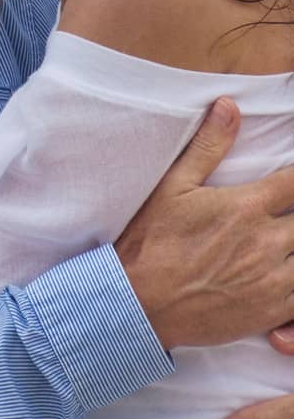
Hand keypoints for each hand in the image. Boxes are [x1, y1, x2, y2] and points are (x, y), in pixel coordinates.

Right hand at [115, 97, 293, 349]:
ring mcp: (272, 281)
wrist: (139, 303)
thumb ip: (208, 146)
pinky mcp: (270, 312)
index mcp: (246, 207)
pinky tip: (287, 271)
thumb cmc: (152, 241)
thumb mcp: (173, 186)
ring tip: (286, 237)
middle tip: (285, 210)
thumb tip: (229, 106)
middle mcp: (265, 243)